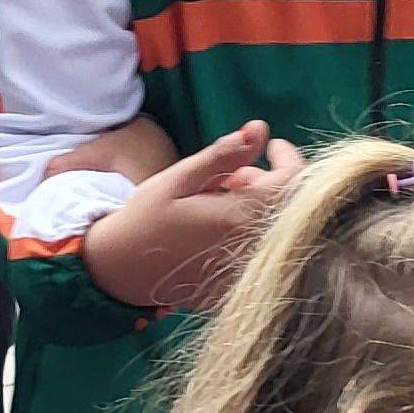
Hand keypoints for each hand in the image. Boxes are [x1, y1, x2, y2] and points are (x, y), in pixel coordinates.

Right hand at [79, 120, 305, 308]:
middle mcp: (253, 246)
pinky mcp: (238, 284)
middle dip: (263, 181)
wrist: (120, 271)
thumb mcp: (179, 179)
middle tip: (226, 177)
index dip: (286, 157)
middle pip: (283, 203)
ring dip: (253, 206)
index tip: (269, 146)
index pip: (293, 180)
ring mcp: (246, 269)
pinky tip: (216, 229)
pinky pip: (256, 250)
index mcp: (241, 216)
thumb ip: (223, 155)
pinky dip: (244, 231)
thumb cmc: (145, 218)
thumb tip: (260, 129)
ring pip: (271, 226)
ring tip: (216, 200)